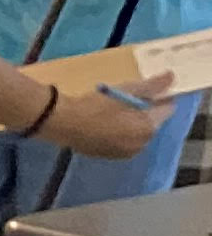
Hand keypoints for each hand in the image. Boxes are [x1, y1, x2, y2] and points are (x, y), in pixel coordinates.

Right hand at [49, 71, 176, 163]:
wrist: (64, 123)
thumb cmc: (97, 105)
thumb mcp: (127, 90)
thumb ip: (153, 86)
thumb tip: (171, 78)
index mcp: (148, 128)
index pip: (167, 109)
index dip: (160, 97)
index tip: (145, 89)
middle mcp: (140, 144)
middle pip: (152, 122)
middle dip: (145, 111)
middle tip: (126, 98)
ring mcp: (124, 153)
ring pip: (137, 132)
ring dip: (131, 122)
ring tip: (113, 110)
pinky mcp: (109, 156)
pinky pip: (123, 141)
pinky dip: (120, 132)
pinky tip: (104, 123)